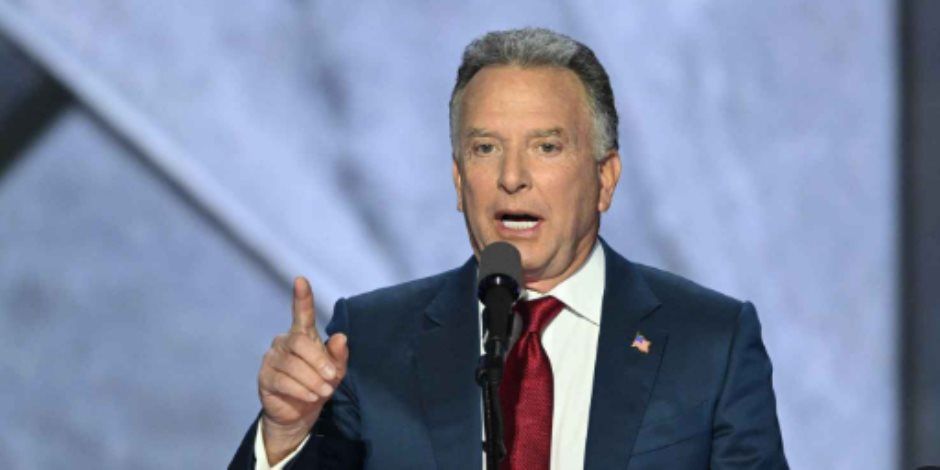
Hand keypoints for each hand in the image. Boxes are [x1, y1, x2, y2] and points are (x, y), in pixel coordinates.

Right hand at [257, 276, 348, 463]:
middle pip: (300, 342)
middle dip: (319, 361)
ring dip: (312, 380)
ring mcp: (272, 358)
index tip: (301, 280)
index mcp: (303, 335)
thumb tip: (341, 337)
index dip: (302, 297)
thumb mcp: (335, 372)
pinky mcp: (265, 377)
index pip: (302, 313)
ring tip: (324, 391)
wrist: (299, 414)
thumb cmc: (319, 385)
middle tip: (332, 378)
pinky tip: (310, 397)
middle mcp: (284, 342)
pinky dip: (300, 390)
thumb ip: (338, 355)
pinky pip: (283, 380)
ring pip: (292, 364)